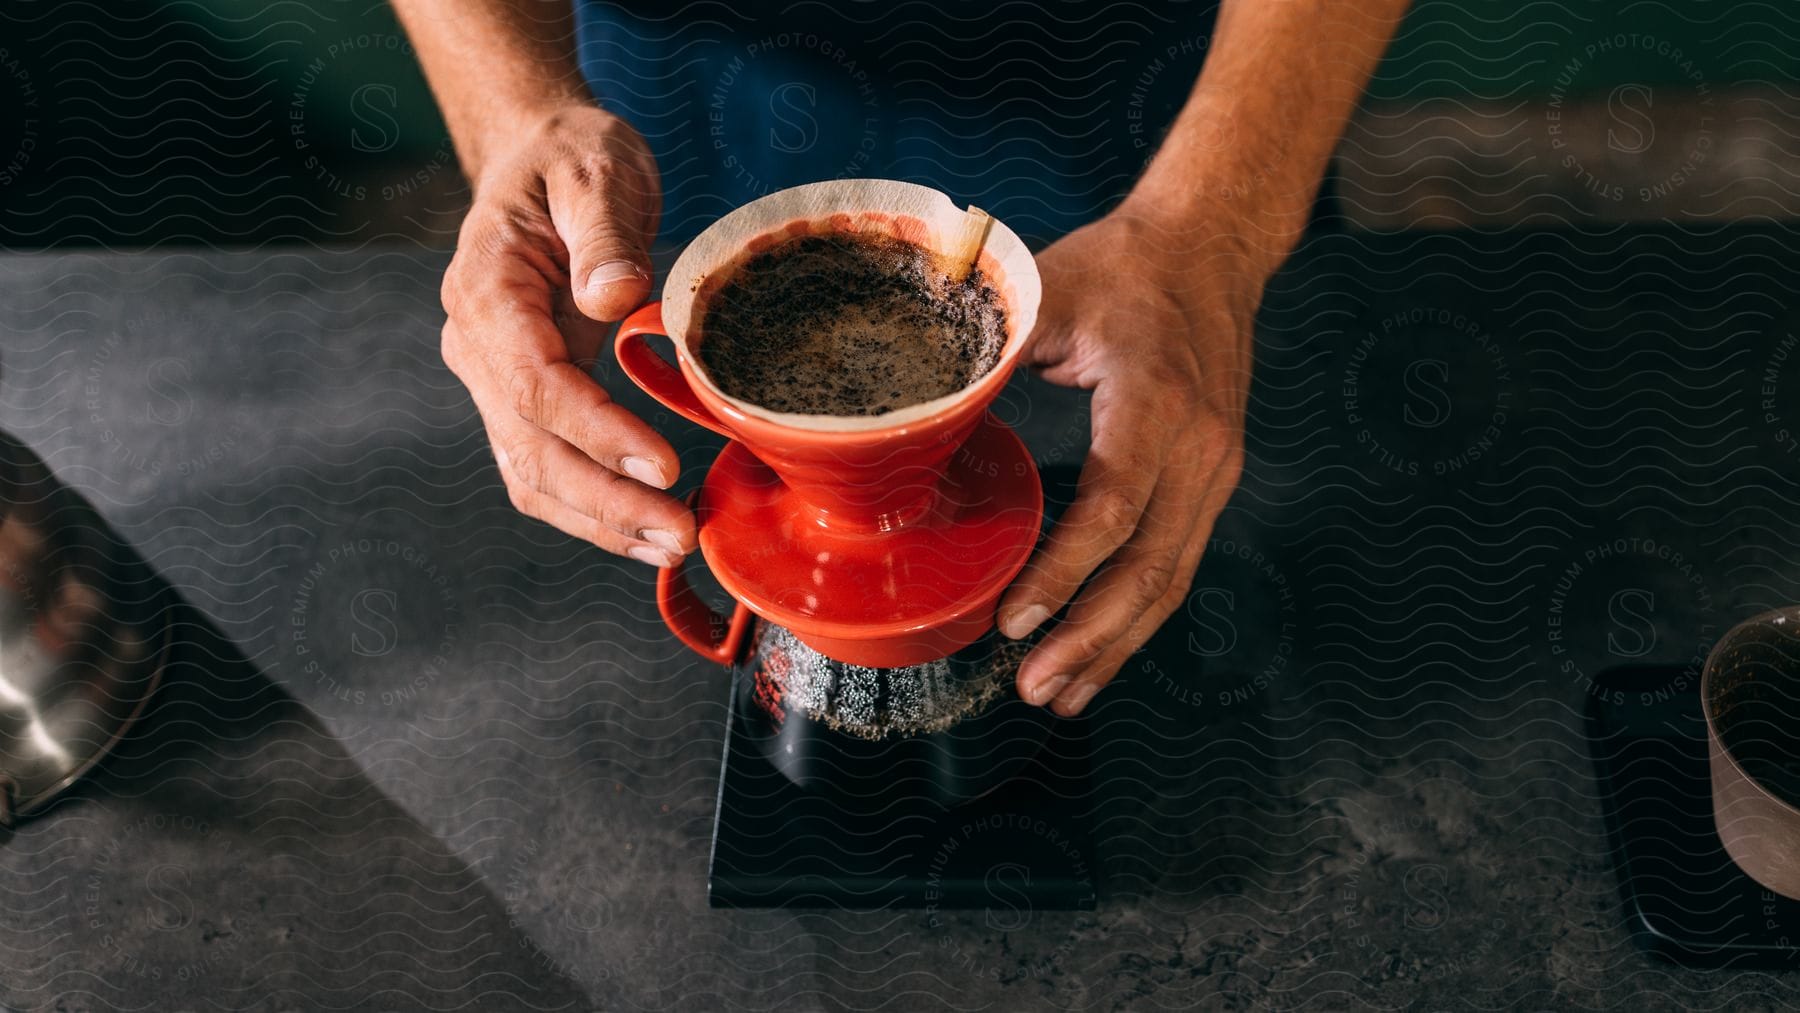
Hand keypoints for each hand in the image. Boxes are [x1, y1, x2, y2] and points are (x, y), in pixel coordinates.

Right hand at [440, 103, 695, 566]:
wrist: (544, 160)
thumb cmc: (573, 161)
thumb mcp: (596, 171)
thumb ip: (602, 232)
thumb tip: (611, 297)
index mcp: (486, 290)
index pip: (535, 383)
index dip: (597, 432)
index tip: (663, 465)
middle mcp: (477, 345)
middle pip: (531, 447)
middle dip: (605, 500)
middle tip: (680, 531)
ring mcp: (493, 378)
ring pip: (530, 474)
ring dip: (599, 521)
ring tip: (671, 544)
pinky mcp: (523, 398)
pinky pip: (544, 469)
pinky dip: (592, 509)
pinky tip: (644, 531)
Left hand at [997, 205, 1260, 715]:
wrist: (1211, 246)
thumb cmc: (1122, 268)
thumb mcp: (1048, 293)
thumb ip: (988, 351)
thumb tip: (906, 411)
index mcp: (1154, 400)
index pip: (1113, 506)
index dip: (1063, 571)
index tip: (1012, 619)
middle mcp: (1199, 446)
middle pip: (1150, 566)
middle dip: (1089, 637)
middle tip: (1030, 684)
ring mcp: (1215, 470)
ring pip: (1171, 580)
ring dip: (1115, 645)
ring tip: (1059, 693)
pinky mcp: (1213, 482)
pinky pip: (1178, 563)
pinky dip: (1137, 619)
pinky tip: (1098, 654)